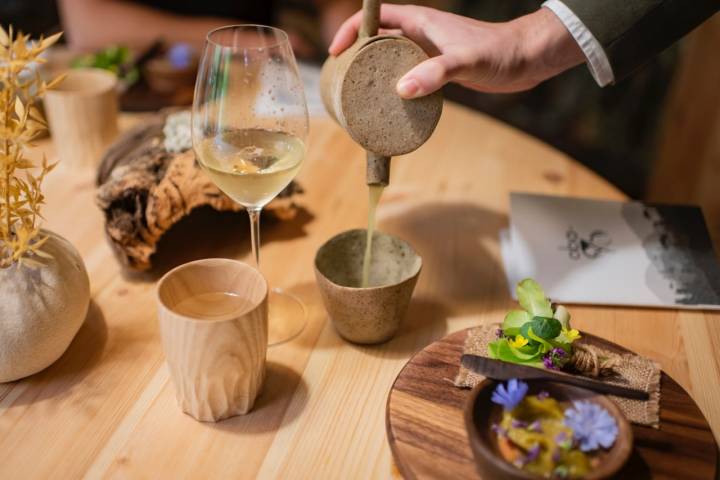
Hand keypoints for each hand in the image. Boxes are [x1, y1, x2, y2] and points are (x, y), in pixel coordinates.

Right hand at [328, 5, 584, 96]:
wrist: (526, 60)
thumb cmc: (499, 53)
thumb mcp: (465, 62)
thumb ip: (436, 73)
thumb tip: (402, 90)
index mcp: (420, 21)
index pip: (375, 18)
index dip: (352, 31)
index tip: (336, 52)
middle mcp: (421, 34)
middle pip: (377, 40)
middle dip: (356, 56)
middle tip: (342, 82)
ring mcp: (428, 52)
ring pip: (391, 60)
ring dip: (374, 75)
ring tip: (359, 98)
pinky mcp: (438, 70)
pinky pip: (407, 75)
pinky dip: (394, 88)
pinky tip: (391, 107)